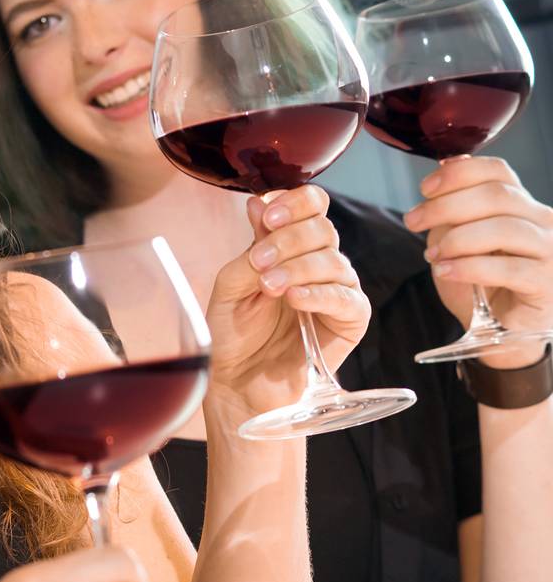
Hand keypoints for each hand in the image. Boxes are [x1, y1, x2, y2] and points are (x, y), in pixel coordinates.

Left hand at [205, 185, 370, 415]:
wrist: (239, 380)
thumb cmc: (233, 332)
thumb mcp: (231, 284)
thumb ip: (250, 247)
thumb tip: (257, 201)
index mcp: (290, 244)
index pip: (311, 205)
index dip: (294, 203)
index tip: (266, 216)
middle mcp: (318, 261)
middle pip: (322, 228)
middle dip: (288, 240)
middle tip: (259, 261)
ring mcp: (337, 288)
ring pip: (333, 260)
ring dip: (298, 268)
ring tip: (269, 287)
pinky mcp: (351, 319)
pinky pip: (345, 297)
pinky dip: (319, 294)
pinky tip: (295, 298)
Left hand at [405, 156, 552, 368]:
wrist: (500, 332)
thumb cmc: (479, 284)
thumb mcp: (459, 239)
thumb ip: (456, 209)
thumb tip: (445, 166)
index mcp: (523, 206)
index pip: (498, 172)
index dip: (458, 173)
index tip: (424, 189)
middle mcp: (544, 222)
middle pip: (497, 196)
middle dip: (445, 206)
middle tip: (412, 222)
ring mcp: (551, 252)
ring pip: (504, 228)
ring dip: (457, 239)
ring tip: (432, 255)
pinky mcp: (547, 283)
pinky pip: (508, 268)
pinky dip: (469, 267)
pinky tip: (445, 270)